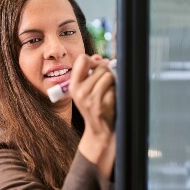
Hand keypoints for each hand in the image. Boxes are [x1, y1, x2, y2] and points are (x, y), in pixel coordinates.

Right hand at [70, 54, 115, 177]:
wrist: (99, 132)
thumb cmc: (95, 108)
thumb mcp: (86, 91)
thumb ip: (91, 73)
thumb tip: (99, 57)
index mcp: (73, 86)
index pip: (82, 59)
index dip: (94, 60)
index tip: (98, 68)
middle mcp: (79, 91)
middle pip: (100, 67)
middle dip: (108, 72)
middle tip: (107, 83)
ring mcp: (89, 99)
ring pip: (108, 76)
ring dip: (113, 83)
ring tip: (109, 93)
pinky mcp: (100, 105)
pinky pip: (113, 88)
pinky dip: (116, 92)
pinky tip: (112, 101)